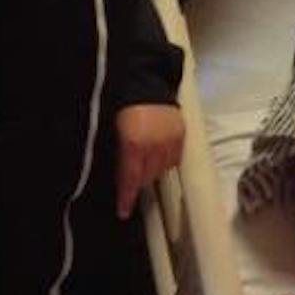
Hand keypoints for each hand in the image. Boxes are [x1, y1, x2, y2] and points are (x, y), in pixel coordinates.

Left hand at [115, 103, 184, 218]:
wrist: (144, 82)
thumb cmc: (121, 108)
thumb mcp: (113, 133)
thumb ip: (118, 156)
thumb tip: (118, 178)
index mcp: (134, 145)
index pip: (130, 180)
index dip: (126, 198)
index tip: (123, 213)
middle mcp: (154, 146)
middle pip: (146, 177)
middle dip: (136, 182)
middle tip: (129, 183)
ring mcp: (170, 141)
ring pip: (161, 170)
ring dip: (150, 172)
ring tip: (142, 166)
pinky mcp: (181, 135)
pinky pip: (172, 158)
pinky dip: (163, 161)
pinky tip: (155, 155)